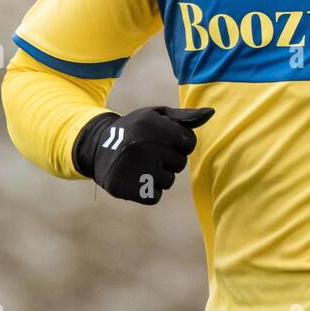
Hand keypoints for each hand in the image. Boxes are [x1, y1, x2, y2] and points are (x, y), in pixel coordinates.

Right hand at [73, 106, 213, 203]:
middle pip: (179, 163)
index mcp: (151, 124)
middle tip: (148, 152)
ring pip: (168, 181)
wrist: (98, 147)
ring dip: (158, 176)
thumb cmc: (136, 129)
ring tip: (140, 165)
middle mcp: (141, 145)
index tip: (163, 140)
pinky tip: (136, 178)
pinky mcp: (124, 187)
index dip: (179, 143)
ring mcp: (131, 167)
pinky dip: (148, 191)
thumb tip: (211, 113)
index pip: (188, 142)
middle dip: (168, 159)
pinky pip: (155, 196)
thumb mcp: (156, 116)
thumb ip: (184, 117)